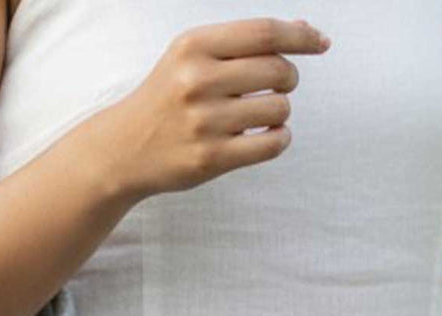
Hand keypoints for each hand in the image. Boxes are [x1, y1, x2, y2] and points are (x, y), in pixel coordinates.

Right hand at [91, 17, 330, 201]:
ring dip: (280, 112)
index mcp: (193, 48)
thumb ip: (243, 43)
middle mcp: (196, 82)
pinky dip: (279, 139)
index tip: (321, 44)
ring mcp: (202, 123)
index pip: (265, 33)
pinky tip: (267, 136)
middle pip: (278, 70)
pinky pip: (270, 144)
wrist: (121, 150)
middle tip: (276, 86)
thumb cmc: (164, 99)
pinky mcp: (208, 159)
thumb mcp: (190, 58)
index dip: (301, 37)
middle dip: (288, 78)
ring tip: (260, 116)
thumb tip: (305, 31)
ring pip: (278, 108)